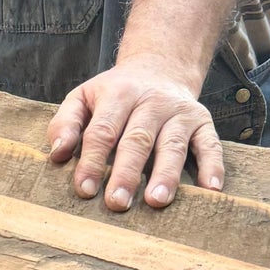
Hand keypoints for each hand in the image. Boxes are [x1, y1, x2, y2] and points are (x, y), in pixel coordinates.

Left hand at [48, 56, 223, 209]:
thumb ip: (65, 123)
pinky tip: (209, 189)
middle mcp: (151, 101)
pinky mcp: (202, 121)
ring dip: (166, 174)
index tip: (84, 189)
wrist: (160, 67)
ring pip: (172, 145)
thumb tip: (57, 155)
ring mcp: (179, 112)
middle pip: (137, 140)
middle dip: (126, 173)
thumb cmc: (115, 94)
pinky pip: (210, 144)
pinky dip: (212, 166)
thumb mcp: (83, 98)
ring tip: (156, 201)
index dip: (93, 160)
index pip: (103, 130)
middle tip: (117, 203)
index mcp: (118, 94)